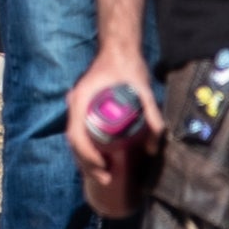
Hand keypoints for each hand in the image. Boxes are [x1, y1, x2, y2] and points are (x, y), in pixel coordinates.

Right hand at [68, 44, 157, 213]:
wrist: (120, 49)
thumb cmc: (127, 66)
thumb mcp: (143, 91)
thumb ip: (151, 116)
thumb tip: (153, 149)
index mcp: (81, 100)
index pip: (76, 135)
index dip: (87, 156)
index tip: (103, 168)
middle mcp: (75, 105)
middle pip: (74, 142)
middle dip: (87, 164)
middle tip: (105, 179)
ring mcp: (78, 108)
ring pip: (76, 140)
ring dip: (86, 160)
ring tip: (103, 175)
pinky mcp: (84, 110)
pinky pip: (81, 133)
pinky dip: (88, 150)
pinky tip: (99, 161)